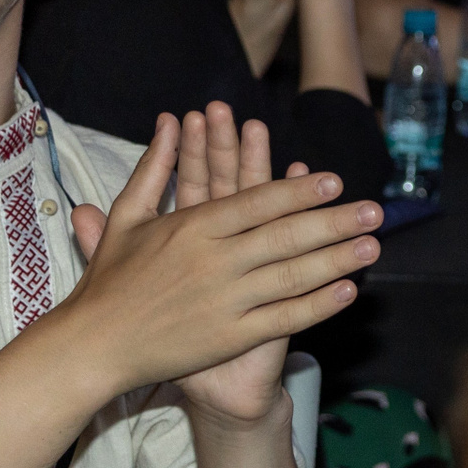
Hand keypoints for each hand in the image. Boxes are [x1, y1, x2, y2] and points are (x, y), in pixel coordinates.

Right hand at [58, 112, 379, 402]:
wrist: (93, 346)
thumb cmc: (109, 279)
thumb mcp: (128, 216)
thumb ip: (154, 167)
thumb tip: (170, 120)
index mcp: (191, 228)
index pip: (256, 203)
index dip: (298, 191)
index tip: (335, 181)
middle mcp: (213, 262)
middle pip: (285, 237)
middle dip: (333, 222)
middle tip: (374, 210)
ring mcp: (224, 302)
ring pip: (292, 276)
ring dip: (337, 260)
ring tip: (372, 247)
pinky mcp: (229, 337)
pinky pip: (283, 318)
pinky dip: (318, 305)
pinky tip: (347, 291)